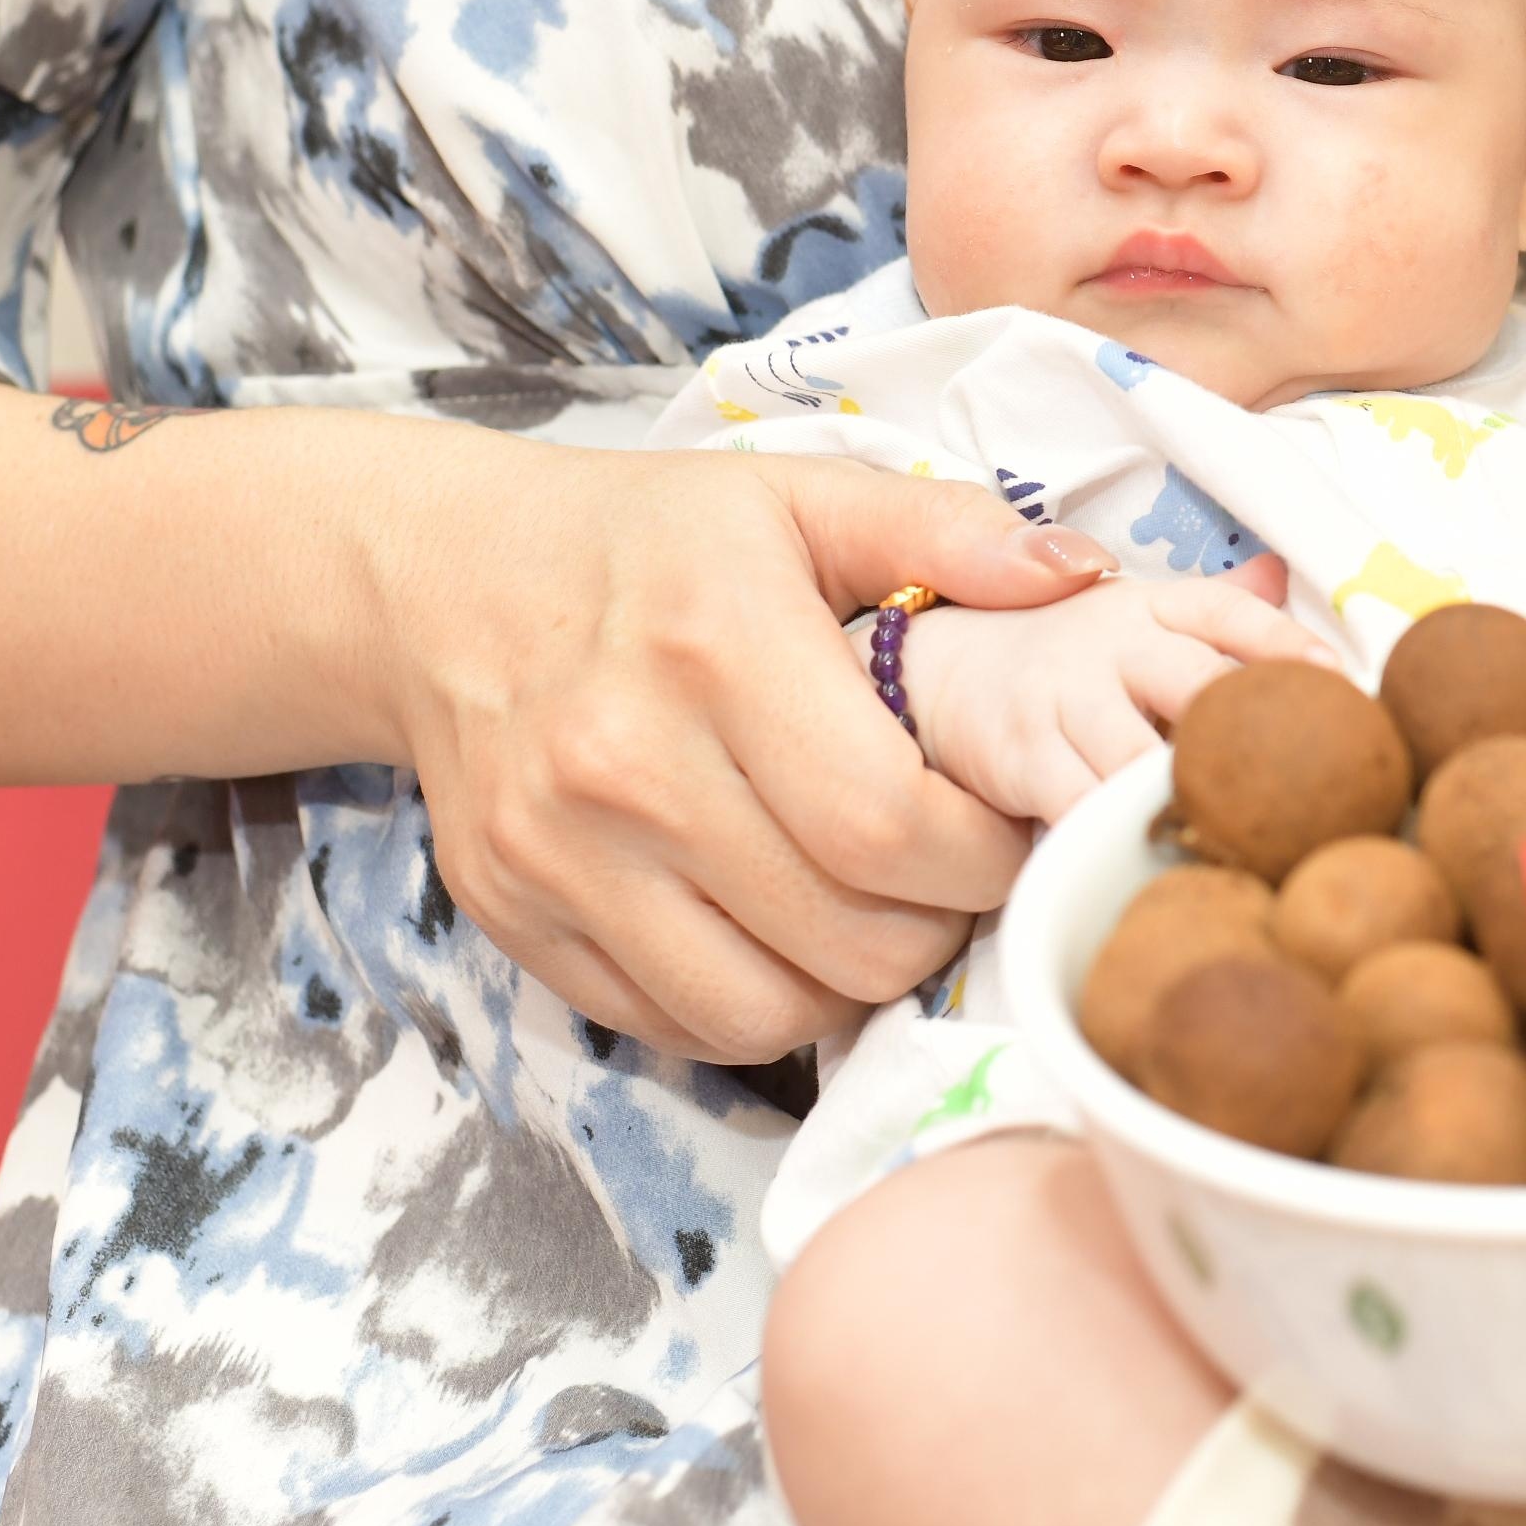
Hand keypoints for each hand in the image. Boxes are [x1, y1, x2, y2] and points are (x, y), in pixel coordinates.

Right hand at [371, 444, 1124, 1065]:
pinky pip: (681, 1029)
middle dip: (938, 925)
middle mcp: (624, 764)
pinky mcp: (517, 922)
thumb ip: (945, 531)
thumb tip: (1081, 578)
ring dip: (853, 981)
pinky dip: (758, 1005)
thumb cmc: (654, 541)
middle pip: (849, 938)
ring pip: (772, 1012)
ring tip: (870, 906)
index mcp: (715, 646)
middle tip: (948, 873)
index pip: (890, 825)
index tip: (1001, 826)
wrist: (444, 584)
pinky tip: (780, 930)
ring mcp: (560, 858)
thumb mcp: (799, 497)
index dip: (983, 855)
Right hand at [901, 558, 1325, 821]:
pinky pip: (1078, 803)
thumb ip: (1210, 608)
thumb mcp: (1134, 615)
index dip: (1285, 641)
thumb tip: (1282, 572)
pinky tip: (1159, 862)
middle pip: (1196, 680)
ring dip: (1190, 796)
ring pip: (1140, 754)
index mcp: (1150, 606)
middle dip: (1249, 727)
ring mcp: (1065, 698)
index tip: (1342, 681)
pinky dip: (1117, 834)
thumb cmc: (1061, 652)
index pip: (1227, 612)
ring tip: (1249, 838)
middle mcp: (1112, 643)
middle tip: (1311, 776)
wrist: (933, 667)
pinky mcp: (1022, 755)